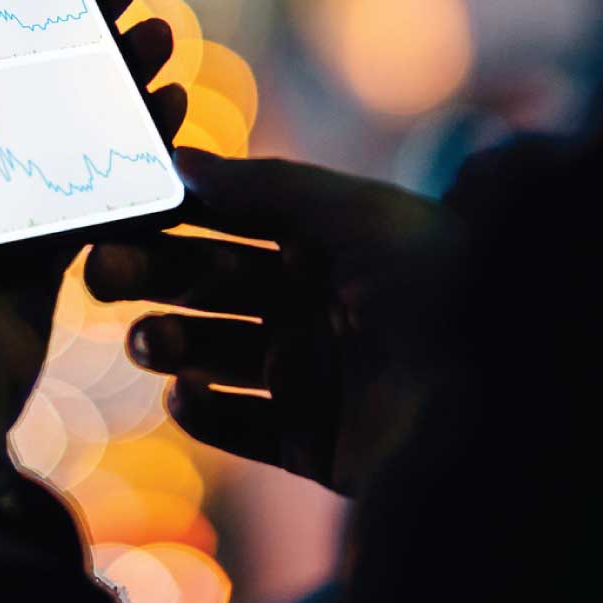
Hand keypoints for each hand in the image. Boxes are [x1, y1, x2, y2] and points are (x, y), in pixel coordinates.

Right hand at [86, 153, 461, 495]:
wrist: (502, 403)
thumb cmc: (437, 286)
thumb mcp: (357, 213)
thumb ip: (266, 184)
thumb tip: (180, 159)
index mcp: (331, 241)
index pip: (233, 220)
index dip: (176, 215)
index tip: (116, 209)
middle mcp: (318, 305)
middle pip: (213, 287)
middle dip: (156, 278)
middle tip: (101, 275)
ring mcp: (313, 376)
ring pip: (215, 355)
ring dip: (170, 343)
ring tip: (146, 341)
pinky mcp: (312, 444)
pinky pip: (240, 426)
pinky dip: (205, 411)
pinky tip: (185, 393)